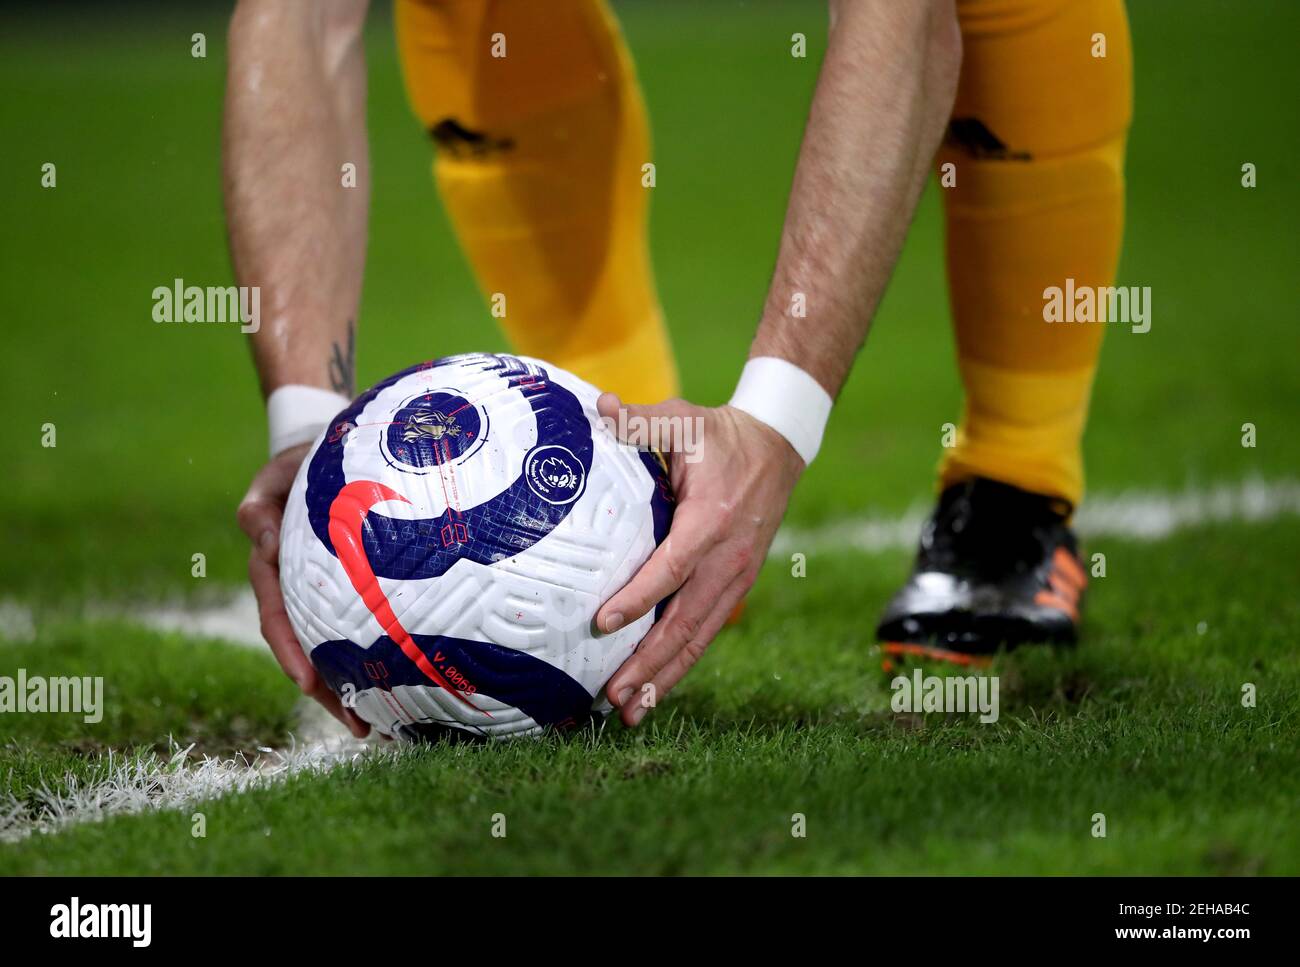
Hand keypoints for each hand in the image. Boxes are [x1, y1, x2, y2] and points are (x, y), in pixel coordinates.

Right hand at [237, 442, 369, 737]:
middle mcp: (300, 587)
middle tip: (360, 726)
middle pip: (310, 650)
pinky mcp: (360, 590)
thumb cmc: (308, 458)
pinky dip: (380, 659)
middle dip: (330, 693)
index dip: (291, 651)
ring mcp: (329, 592)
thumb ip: (262, 500)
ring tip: (386, 727)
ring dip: (356, 689)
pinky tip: (410, 686)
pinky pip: (367, 628)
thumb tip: (258, 534)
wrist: (340, 449)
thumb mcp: (280, 471)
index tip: (308, 683)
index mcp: (277, 564)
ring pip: (339, 649)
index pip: (278, 615)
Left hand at [595, 393, 803, 725]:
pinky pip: (706, 631)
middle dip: (649, 662)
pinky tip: (654, 688)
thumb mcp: (683, 417)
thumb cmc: (719, 434)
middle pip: (686, 621)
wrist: (777, 447)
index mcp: (712, 518)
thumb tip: (599, 408)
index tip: (604, 622)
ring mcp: (736, 577)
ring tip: (629, 710)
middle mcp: (728, 558)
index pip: (673, 566)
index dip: (640, 597)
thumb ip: (640, 420)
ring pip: (698, 637)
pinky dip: (681, 663)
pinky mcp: (736, 585)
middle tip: (612, 695)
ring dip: (664, 676)